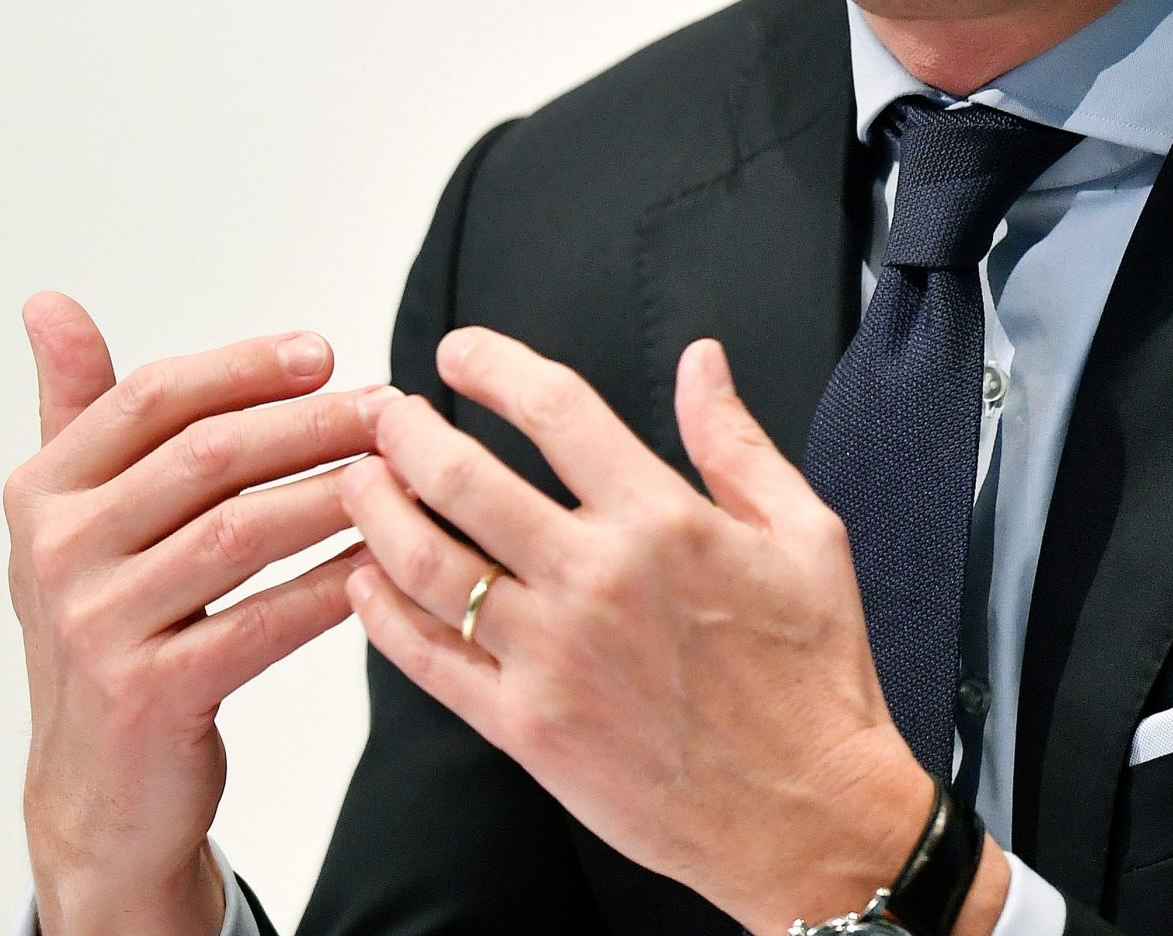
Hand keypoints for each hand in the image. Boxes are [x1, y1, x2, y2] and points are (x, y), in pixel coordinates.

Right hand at [6, 291, 393, 935]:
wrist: (95, 794)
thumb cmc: (106, 629)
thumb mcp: (71, 517)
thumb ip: (75, 408)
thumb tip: (47, 301)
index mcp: (43, 491)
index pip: (153, 398)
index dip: (243, 368)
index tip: (323, 351)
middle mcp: (59, 552)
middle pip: (206, 457)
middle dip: (308, 423)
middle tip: (387, 406)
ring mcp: (99, 626)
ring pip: (242, 532)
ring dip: (333, 495)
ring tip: (400, 473)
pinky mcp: (150, 695)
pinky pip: (263, 622)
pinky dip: (330, 587)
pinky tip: (382, 562)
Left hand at [338, 328, 1008, 934]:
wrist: (813, 819)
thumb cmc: (812, 681)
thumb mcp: (805, 536)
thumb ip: (736, 441)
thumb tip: (701, 360)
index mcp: (665, 522)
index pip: (556, 410)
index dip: (494, 366)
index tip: (459, 353)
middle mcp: (598, 581)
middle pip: (464, 479)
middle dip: (407, 432)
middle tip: (386, 414)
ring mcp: (555, 658)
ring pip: (429, 565)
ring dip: (377, 511)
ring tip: (360, 482)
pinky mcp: (529, 729)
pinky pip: (429, 659)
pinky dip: (382, 613)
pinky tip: (365, 580)